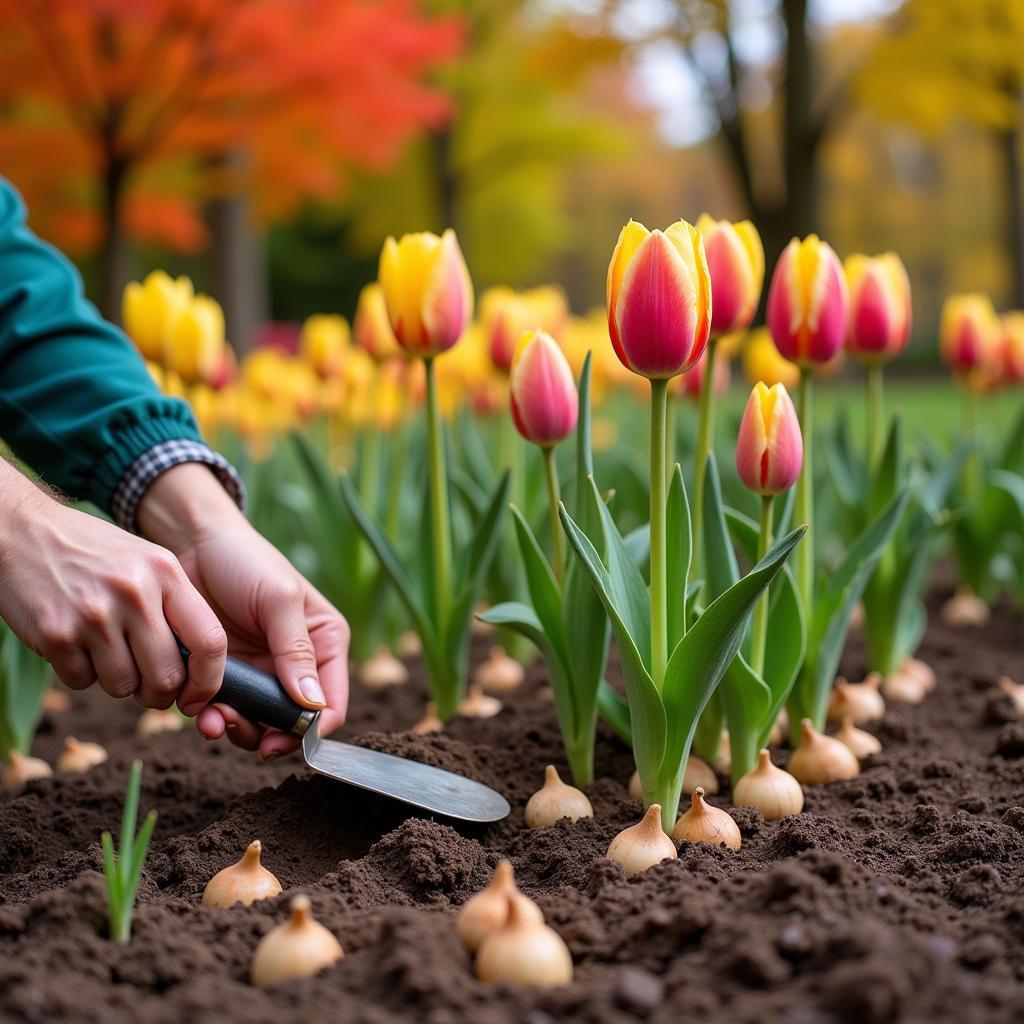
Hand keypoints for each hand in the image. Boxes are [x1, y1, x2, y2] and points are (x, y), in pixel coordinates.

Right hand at [0, 460, 226, 710]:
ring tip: (103, 648)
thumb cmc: (94, 554)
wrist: (23, 529)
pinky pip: (81, 680)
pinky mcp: (56, 632)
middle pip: (166, 677)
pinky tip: (73, 641)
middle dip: (157, 693)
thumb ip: (174, 607)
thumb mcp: (147, 563)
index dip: (209, 680)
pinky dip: (79, 672)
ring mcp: (94, 614)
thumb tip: (198, 669)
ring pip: (123, 686)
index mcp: (166, 573)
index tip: (198, 695)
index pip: (210, 641)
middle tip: (146, 686)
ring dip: (115, 681)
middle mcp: (135, 593)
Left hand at [137, 463, 348, 758]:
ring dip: (234, 727)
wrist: (191, 542)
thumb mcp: (279, 598)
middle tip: (233, 724)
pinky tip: (196, 707)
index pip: (330, 703)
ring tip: (209, 716)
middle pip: (290, 722)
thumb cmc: (245, 560)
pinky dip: (211, 715)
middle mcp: (296, 665)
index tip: (279, 740)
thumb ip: (295, 650)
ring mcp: (258, 673)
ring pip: (256, 723)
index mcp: (324, 645)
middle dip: (264, 732)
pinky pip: (222, 710)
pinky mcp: (223, 675)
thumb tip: (312, 705)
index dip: (309, 729)